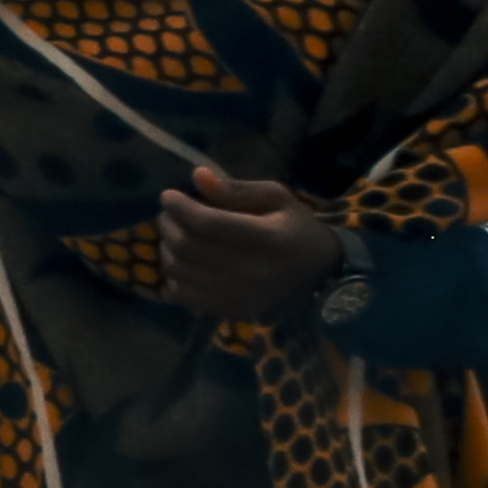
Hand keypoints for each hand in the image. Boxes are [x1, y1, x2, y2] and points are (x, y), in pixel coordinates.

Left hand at [155, 169, 347, 323]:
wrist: (320, 273)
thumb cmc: (296, 228)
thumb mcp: (277, 198)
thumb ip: (236, 189)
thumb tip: (197, 175)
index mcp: (267, 239)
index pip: (208, 224)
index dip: (180, 208)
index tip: (169, 195)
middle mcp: (250, 272)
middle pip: (187, 247)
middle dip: (168, 224)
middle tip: (169, 214)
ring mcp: (238, 296)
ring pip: (177, 271)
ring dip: (167, 248)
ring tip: (177, 235)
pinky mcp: (229, 311)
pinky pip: (181, 295)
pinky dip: (172, 276)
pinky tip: (184, 262)